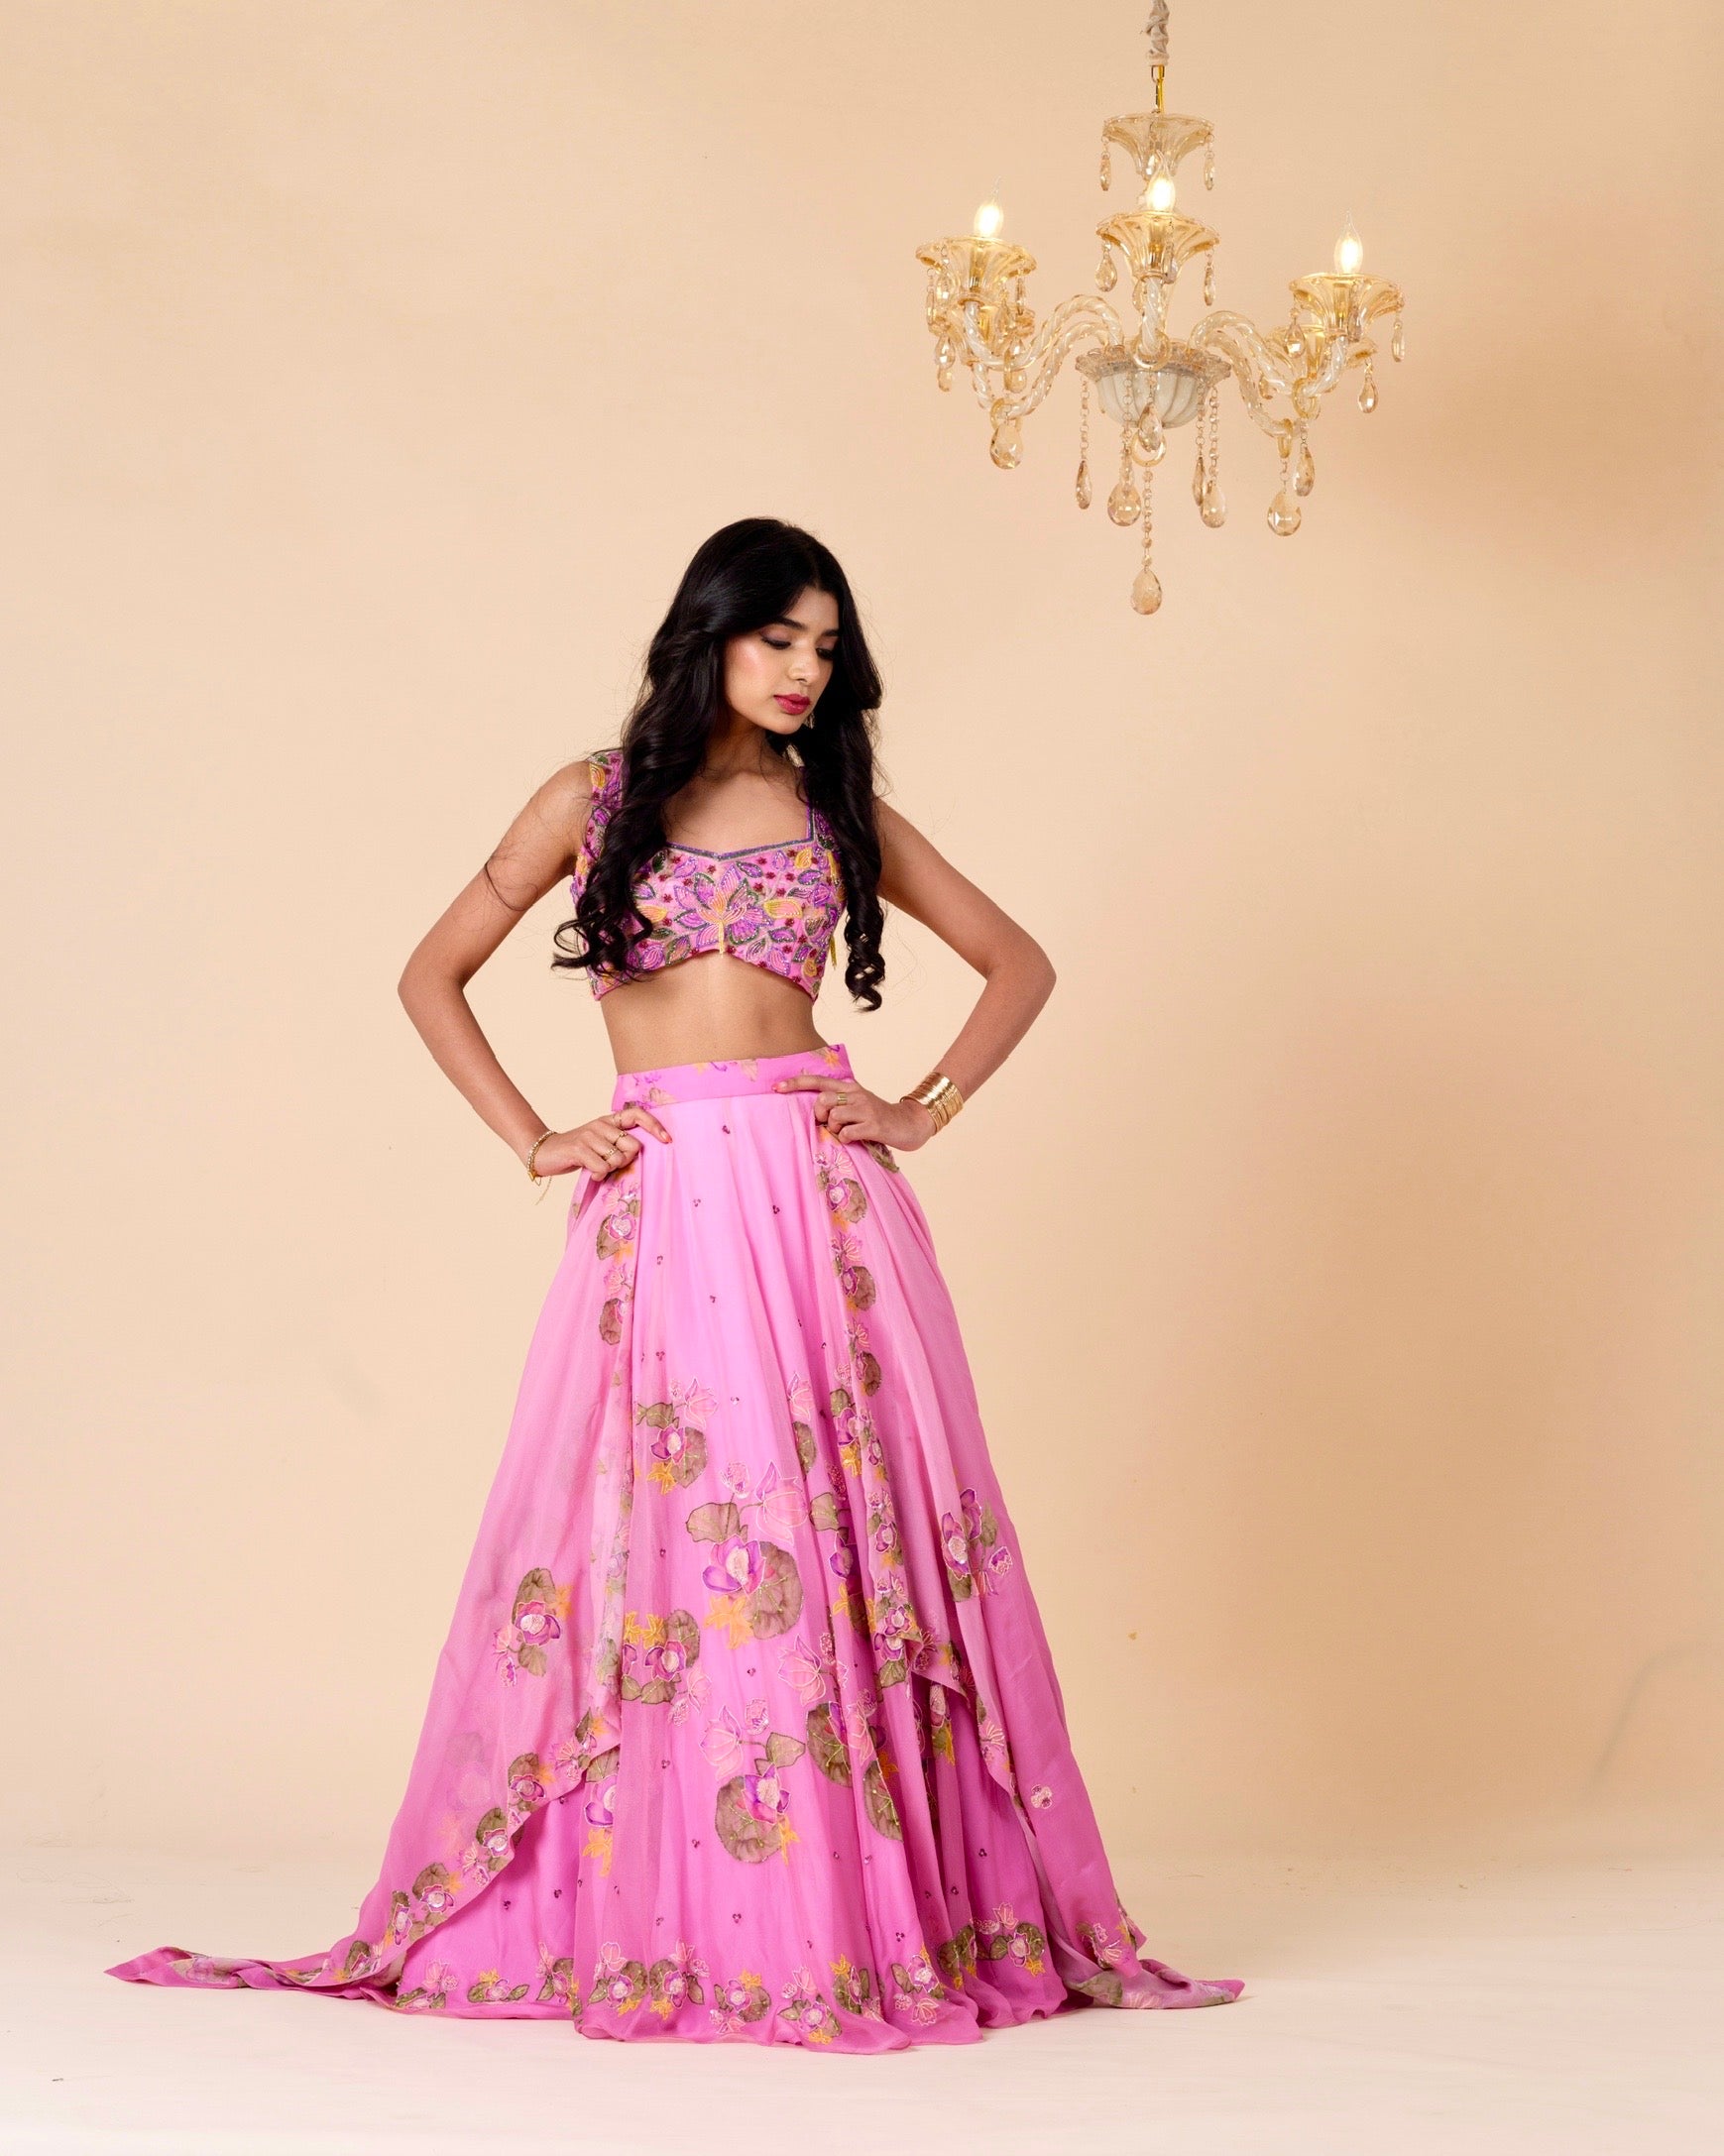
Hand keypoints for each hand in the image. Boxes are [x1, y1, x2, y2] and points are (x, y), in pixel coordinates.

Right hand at [522, 1103, 672, 1179]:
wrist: (545, 1152)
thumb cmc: (579, 1152)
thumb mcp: (600, 1143)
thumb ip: (619, 1145)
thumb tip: (641, 1153)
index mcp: (609, 1120)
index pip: (636, 1114)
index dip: (654, 1125)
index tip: (667, 1140)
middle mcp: (601, 1124)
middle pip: (633, 1146)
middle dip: (627, 1161)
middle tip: (611, 1165)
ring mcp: (590, 1135)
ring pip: (618, 1159)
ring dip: (610, 1169)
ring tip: (597, 1168)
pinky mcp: (580, 1149)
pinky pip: (602, 1167)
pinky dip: (598, 1175)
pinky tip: (590, 1173)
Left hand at [771, 1072, 936, 1150]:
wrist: (909, 1123)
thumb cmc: (878, 1117)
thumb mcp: (858, 1104)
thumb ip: (838, 1103)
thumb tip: (814, 1112)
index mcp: (850, 1087)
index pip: (818, 1081)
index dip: (796, 1083)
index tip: (776, 1087)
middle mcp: (856, 1094)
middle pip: (823, 1099)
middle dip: (820, 1115)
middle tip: (829, 1124)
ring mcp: (866, 1109)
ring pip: (834, 1117)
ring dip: (834, 1129)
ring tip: (846, 1132)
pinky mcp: (873, 1125)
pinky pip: (847, 1133)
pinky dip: (847, 1139)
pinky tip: (856, 1138)